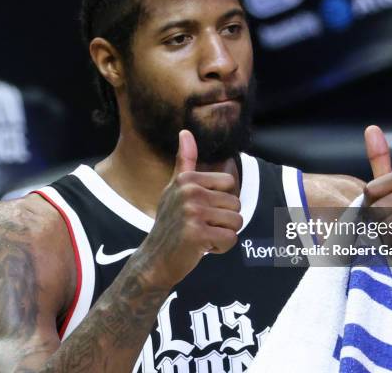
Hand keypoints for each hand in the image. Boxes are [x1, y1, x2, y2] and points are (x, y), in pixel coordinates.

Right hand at [138, 130, 241, 288]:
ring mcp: (192, 213)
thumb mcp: (174, 189)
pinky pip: (230, 239)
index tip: (202, 211)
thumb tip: (185, 131)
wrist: (154, 259)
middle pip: (236, 203)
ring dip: (224, 234)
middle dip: (224, 220)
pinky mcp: (197, 235)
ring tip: (203, 236)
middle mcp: (189, 192)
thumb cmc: (169, 223)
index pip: (230, 183)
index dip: (221, 201)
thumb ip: (185, 162)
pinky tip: (203, 248)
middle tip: (201, 227)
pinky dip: (221, 248)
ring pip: (236, 221)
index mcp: (187, 179)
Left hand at [363, 125, 391, 256]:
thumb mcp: (386, 188)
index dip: (369, 206)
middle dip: (377, 222)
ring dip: (387, 237)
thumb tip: (371, 128)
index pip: (370, 192)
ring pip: (389, 225)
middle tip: (389, 225)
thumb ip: (379, 159)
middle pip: (378, 209)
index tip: (381, 208)